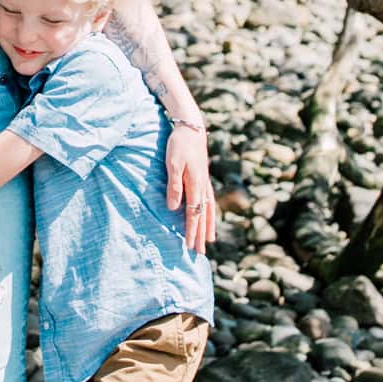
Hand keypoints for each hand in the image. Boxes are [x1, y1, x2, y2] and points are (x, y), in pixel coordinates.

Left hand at [165, 124, 216, 254]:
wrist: (191, 127)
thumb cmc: (179, 144)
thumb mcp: (172, 164)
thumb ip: (174, 186)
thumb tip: (174, 208)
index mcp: (195, 185)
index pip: (193, 214)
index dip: (191, 231)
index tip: (189, 247)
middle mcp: (203, 186)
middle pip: (203, 216)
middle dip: (201, 235)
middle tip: (200, 253)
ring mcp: (205, 182)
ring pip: (209, 210)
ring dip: (208, 226)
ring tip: (209, 240)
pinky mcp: (204, 178)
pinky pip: (209, 201)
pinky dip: (210, 213)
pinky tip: (208, 217)